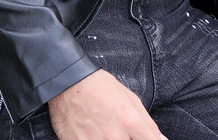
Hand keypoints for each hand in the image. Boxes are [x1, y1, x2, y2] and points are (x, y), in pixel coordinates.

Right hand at [48, 69, 167, 139]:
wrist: (69, 83)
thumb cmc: (100, 87)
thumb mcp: (130, 99)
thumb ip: (148, 124)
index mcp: (131, 122)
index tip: (142, 138)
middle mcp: (115, 136)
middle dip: (127, 139)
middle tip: (118, 131)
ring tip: (104, 131)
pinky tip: (93, 134)